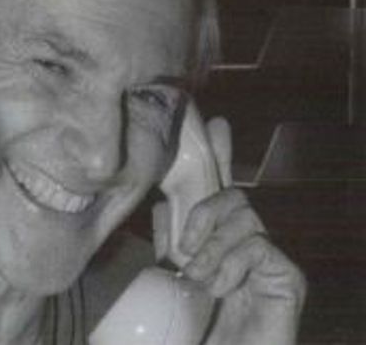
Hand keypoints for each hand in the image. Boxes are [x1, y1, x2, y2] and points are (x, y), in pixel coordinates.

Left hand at [153, 118, 305, 344]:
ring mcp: (269, 259)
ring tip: (199, 279)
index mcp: (219, 241)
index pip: (221, 189)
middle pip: (234, 194)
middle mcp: (246, 244)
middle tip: (186, 250)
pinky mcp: (287, 277)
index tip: (215, 125)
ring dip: (211, 246)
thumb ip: (171, 242)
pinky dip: (230, 264)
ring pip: (243, 215)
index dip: (221, 155)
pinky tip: (219, 287)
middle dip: (204, 212)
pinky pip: (257, 244)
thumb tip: (162, 206)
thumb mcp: (171, 279)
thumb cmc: (193, 329)